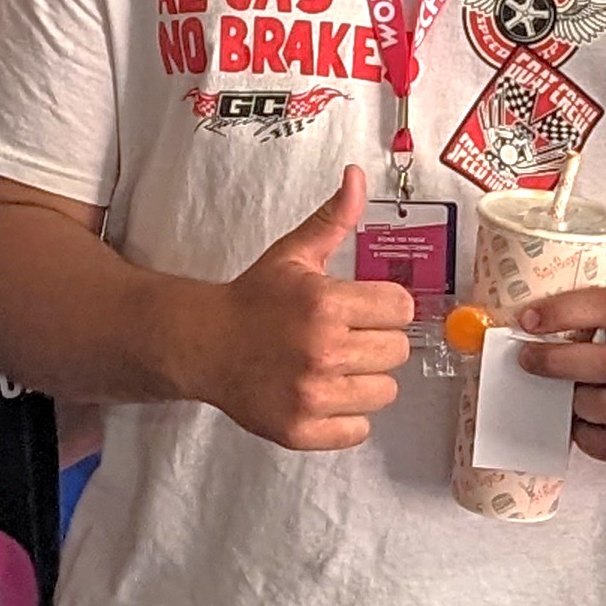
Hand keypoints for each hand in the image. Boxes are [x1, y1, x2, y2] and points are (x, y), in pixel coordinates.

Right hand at [199, 165, 414, 450]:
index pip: (402, 309)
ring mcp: (312, 395)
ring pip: (384, 392)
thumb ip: (334, 219)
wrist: (203, 344)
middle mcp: (323, 351)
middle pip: (398, 351)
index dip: (385, 307)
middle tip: (346, 338)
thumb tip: (357, 176)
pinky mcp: (301, 429)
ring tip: (334, 366)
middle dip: (377, 342)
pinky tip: (324, 394)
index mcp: (326, 304)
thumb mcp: (293, 254)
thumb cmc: (253, 299)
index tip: (364, 309)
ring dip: (365, 380)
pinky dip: (347, 417)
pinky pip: (359, 429)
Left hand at [519, 286, 605, 466]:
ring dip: (573, 403)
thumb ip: (582, 321)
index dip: (564, 312)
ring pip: (605, 407)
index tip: (527, 320)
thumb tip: (528, 328)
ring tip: (561, 396)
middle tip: (527, 360)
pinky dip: (583, 434)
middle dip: (557, 363)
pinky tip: (578, 422)